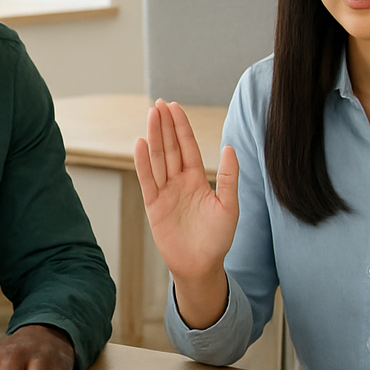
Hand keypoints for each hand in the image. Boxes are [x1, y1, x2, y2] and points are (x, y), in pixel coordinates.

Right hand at [132, 99, 239, 328]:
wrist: (200, 265)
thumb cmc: (218, 239)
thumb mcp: (229, 207)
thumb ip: (228, 178)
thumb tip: (229, 148)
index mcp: (197, 180)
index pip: (188, 147)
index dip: (181, 127)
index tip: (174, 107)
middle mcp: (179, 182)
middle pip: (170, 148)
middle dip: (165, 126)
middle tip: (159, 103)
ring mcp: (165, 192)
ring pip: (158, 159)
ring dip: (154, 137)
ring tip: (150, 115)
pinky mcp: (154, 206)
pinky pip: (147, 180)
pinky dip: (143, 163)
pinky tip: (140, 144)